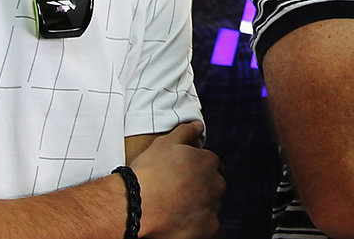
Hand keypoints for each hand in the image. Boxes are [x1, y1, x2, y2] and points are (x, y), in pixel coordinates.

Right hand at [130, 121, 224, 238]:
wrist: (137, 203)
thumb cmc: (149, 172)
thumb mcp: (165, 143)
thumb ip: (186, 132)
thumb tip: (198, 126)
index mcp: (209, 162)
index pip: (211, 166)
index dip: (196, 171)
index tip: (183, 177)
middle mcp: (216, 184)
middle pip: (213, 187)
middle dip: (200, 190)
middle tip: (178, 194)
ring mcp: (213, 208)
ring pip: (211, 208)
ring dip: (200, 209)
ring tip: (177, 211)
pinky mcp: (208, 229)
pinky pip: (212, 230)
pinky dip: (202, 228)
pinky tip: (186, 226)